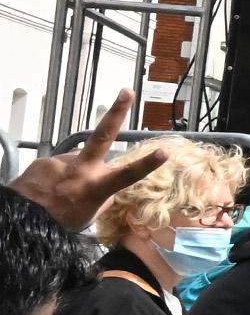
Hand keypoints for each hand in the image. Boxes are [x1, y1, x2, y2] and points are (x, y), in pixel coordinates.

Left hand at [4, 89, 165, 228]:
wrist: (21, 218)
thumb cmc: (58, 222)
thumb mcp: (88, 216)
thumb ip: (101, 199)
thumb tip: (108, 191)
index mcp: (96, 187)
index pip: (127, 175)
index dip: (146, 165)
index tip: (163, 152)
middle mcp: (82, 171)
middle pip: (102, 136)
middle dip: (116, 113)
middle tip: (126, 92)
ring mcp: (62, 162)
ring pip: (76, 161)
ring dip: (74, 172)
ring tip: (63, 190)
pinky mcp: (46, 161)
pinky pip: (57, 166)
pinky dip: (56, 176)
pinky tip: (49, 187)